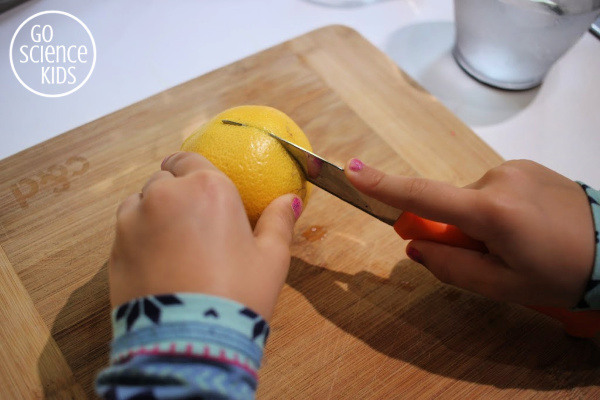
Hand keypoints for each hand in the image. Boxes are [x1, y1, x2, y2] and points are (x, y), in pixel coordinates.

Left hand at [108, 152, 302, 320]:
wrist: (190, 341)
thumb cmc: (238, 295)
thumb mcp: (271, 259)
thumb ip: (279, 221)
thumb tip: (290, 200)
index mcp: (207, 188)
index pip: (189, 158)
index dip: (192, 169)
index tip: (197, 185)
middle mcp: (166, 195)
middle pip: (164, 180)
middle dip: (176, 193)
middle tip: (192, 223)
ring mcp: (134, 220)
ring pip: (140, 202)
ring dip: (153, 212)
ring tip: (172, 244)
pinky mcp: (114, 248)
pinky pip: (125, 229)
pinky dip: (138, 236)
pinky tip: (156, 262)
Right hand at [345, 159, 594, 307]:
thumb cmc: (560, 274)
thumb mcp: (503, 286)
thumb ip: (451, 267)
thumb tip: (415, 245)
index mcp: (491, 212)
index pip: (424, 197)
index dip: (384, 187)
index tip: (351, 172)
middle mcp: (498, 179)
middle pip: (451, 204)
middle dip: (456, 229)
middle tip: (490, 257)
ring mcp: (514, 168)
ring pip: (472, 198)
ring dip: (480, 220)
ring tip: (519, 242)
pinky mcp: (525, 165)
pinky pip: (493, 189)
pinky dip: (496, 208)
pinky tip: (528, 225)